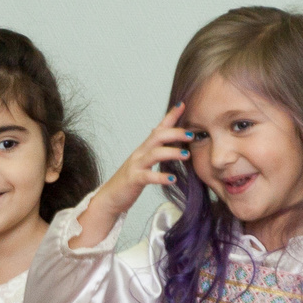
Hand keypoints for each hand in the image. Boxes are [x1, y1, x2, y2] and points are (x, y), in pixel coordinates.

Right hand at [71, 107, 192, 248]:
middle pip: (157, 136)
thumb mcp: (144, 163)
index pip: (159, 128)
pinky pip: (148, 176)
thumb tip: (170, 143)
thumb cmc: (130, 180)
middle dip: (175, 133)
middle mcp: (140, 153)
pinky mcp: (134, 180)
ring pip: (154, 154)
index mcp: (144, 148)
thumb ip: (155, 152)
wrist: (110, 197)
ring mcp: (136, 166)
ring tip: (186, 155)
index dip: (170, 116)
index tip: (182, 105)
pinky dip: (161, 177)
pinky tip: (172, 179)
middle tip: (191, 135)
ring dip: (171, 152)